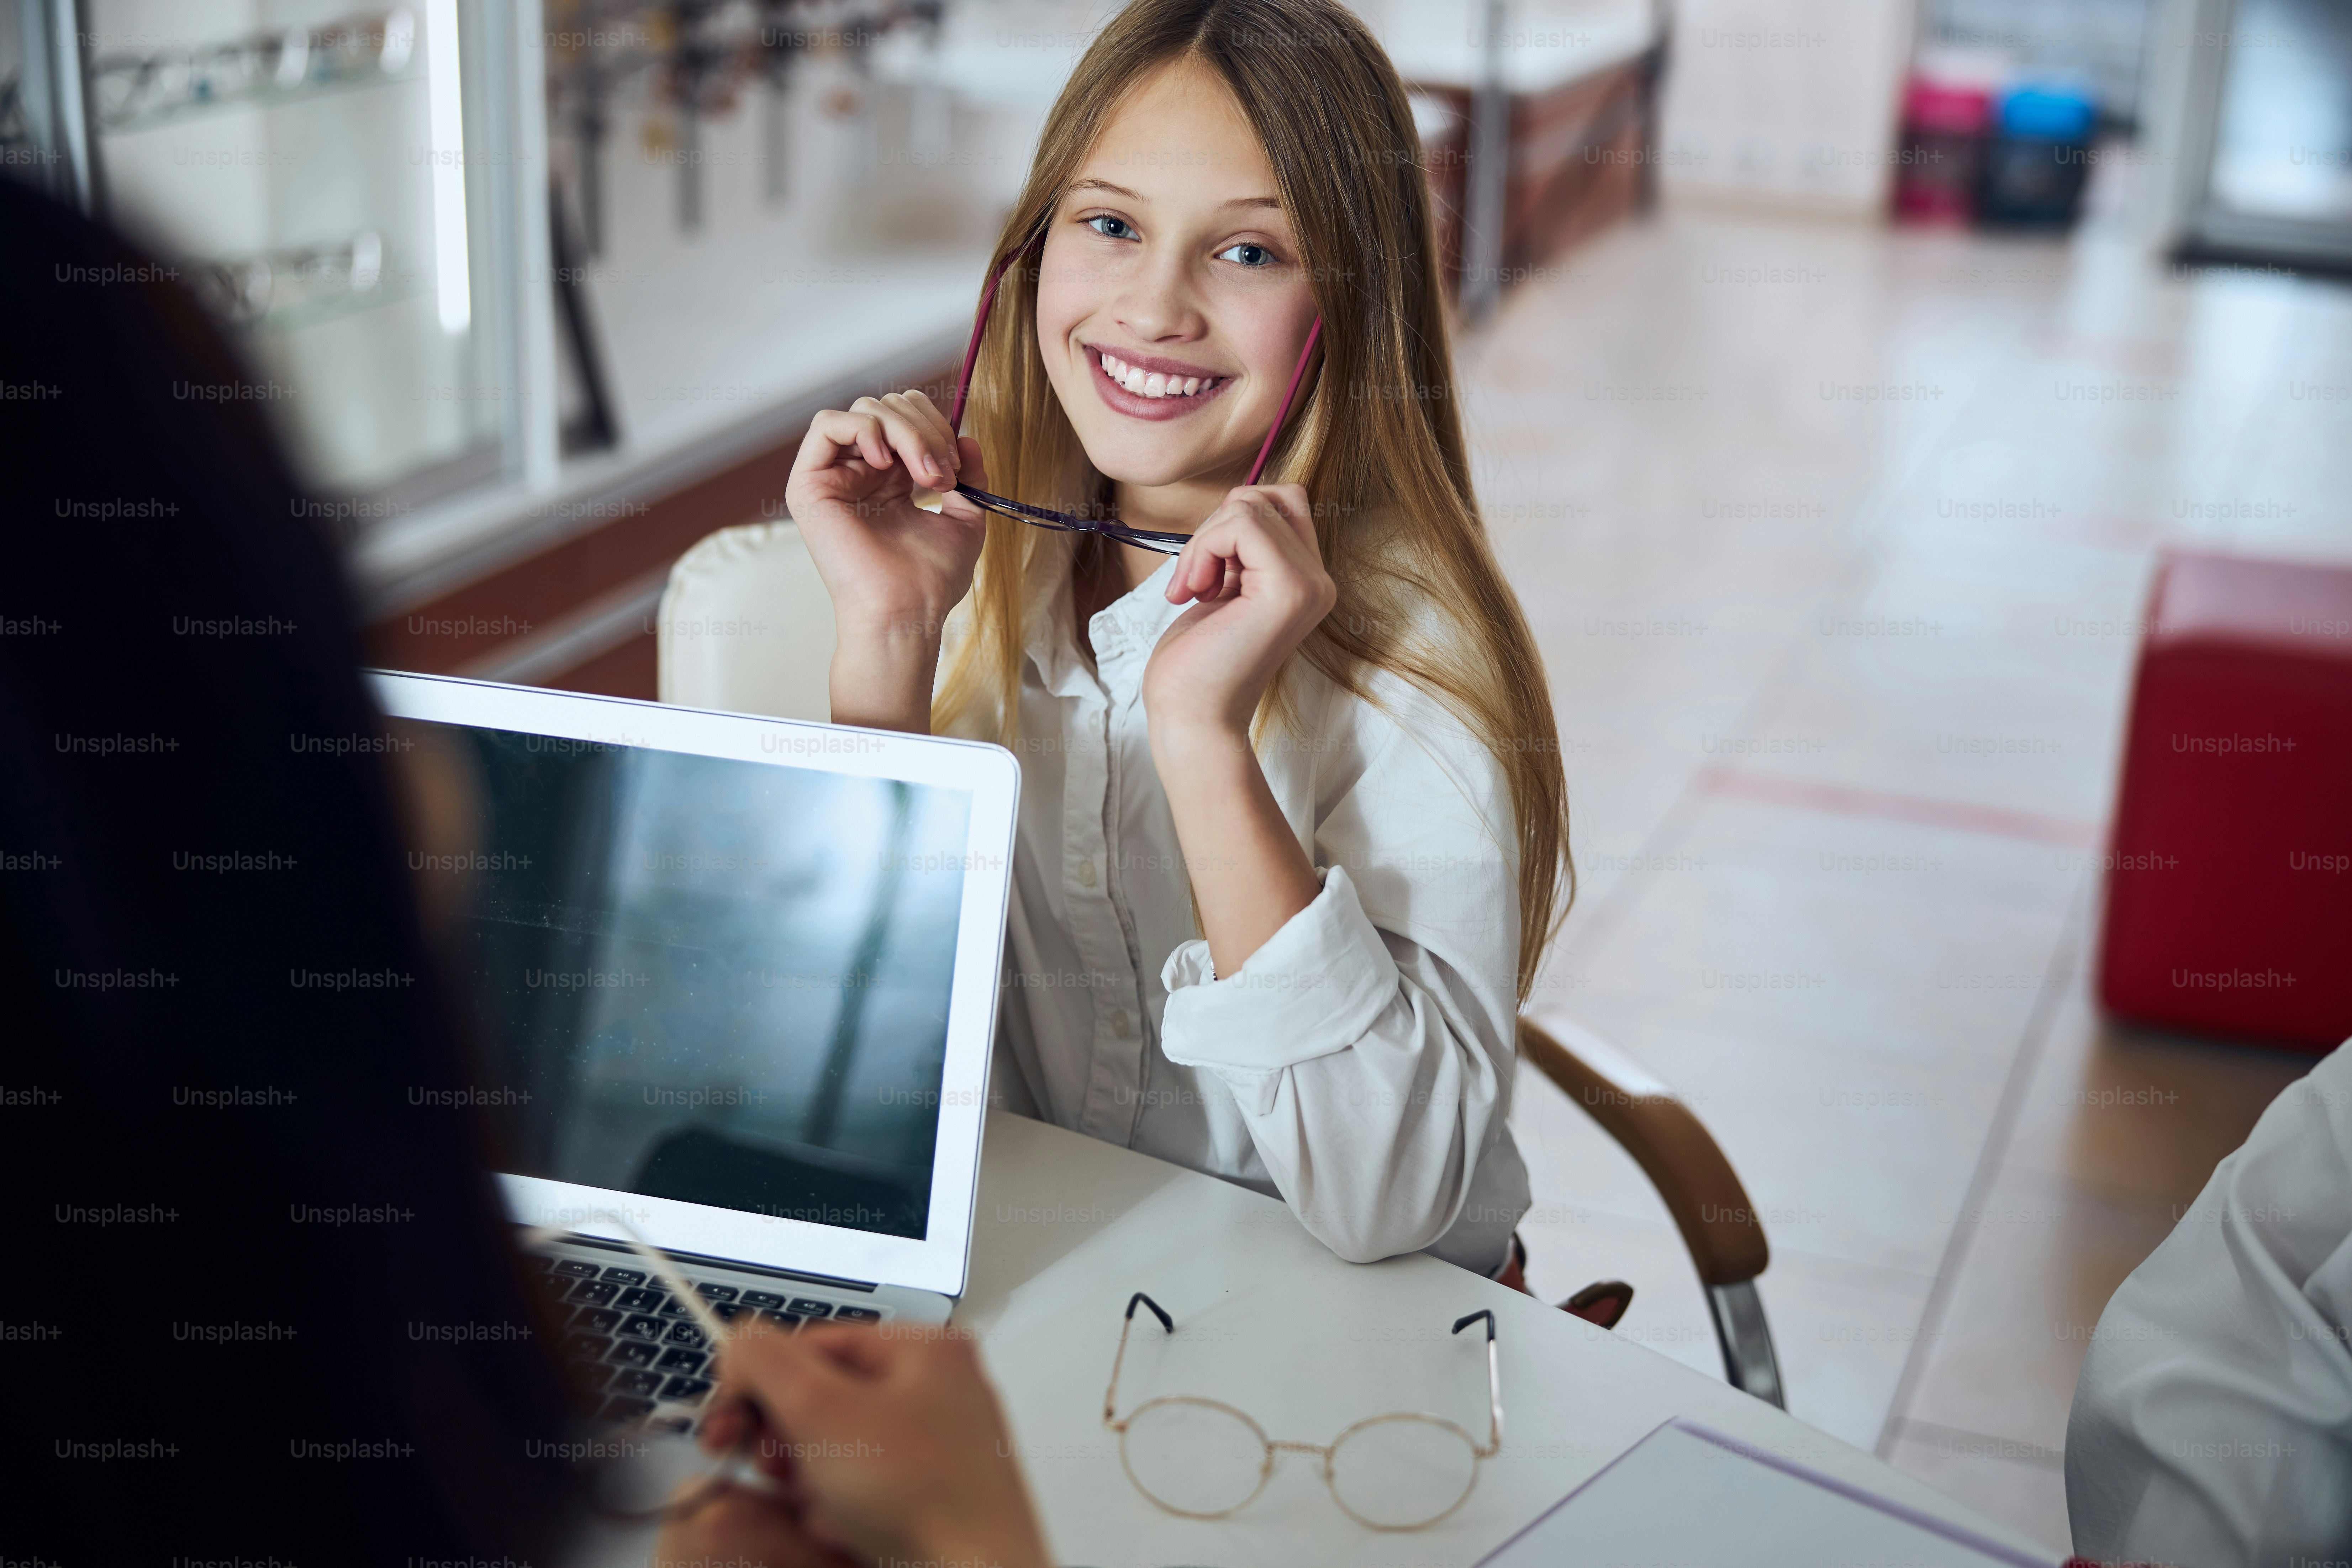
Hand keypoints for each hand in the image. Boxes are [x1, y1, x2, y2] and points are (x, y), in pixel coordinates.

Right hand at [694, 1320, 1050, 1567]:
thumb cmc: (924, 1500)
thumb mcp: (822, 1411)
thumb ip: (767, 1362)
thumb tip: (740, 1340)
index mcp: (925, 1351)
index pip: (814, 1343)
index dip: (762, 1382)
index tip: (731, 1421)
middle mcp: (938, 1391)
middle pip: (824, 1398)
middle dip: (790, 1441)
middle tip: (775, 1467)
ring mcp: (939, 1446)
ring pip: (839, 1450)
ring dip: (812, 1484)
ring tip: (825, 1508)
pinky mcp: (931, 1496)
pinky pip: (864, 1490)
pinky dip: (842, 1511)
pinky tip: (847, 1531)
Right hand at [784, 389, 990, 729]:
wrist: (906, 611)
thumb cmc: (931, 579)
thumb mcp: (966, 517)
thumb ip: (967, 474)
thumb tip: (967, 437)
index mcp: (891, 479)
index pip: (908, 418)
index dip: (937, 428)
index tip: (957, 469)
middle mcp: (859, 473)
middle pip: (888, 407)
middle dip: (926, 429)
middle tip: (943, 476)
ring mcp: (833, 476)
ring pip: (865, 411)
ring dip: (906, 433)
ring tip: (926, 476)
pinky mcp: (809, 483)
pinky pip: (828, 423)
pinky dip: (864, 429)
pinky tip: (885, 462)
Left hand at [1141, 484, 1334, 742]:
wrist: (1192, 717)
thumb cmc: (1196, 662)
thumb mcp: (1224, 586)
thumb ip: (1243, 548)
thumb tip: (1242, 498)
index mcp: (1307, 581)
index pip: (1283, 501)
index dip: (1233, 520)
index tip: (1206, 570)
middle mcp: (1318, 581)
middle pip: (1265, 497)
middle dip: (1214, 528)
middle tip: (1195, 580)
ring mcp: (1309, 585)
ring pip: (1249, 506)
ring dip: (1203, 542)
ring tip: (1193, 589)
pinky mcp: (1289, 589)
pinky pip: (1241, 524)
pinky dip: (1203, 549)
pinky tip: (1194, 593)